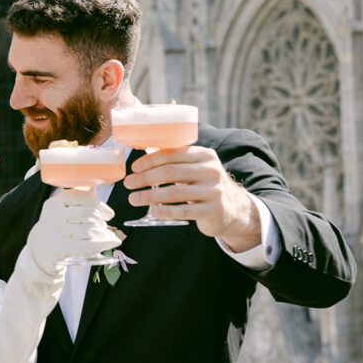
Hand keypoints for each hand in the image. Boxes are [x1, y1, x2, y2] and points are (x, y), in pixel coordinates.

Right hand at [27, 190, 120, 276]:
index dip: (101, 207)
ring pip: (90, 230)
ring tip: (107, 236)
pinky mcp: (60, 248)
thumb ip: (81, 195)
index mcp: (58, 199)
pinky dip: (104, 244)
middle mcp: (55, 213)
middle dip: (101, 222)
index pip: (85, 198)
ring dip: (104, 234)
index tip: (109, 215)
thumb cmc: (58, 223)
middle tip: (104, 227)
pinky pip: (88, 245)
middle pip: (89, 215)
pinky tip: (112, 242)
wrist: (39, 247)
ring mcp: (57, 231)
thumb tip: (101, 181)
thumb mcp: (64, 206)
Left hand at [124, 146, 260, 251]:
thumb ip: (176, 160)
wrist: (234, 209)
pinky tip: (152, 211)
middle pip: (171, 172)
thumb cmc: (205, 185)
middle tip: (128, 183)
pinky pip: (185, 211)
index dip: (150, 160)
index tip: (134, 167)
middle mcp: (211, 171)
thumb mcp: (196, 168)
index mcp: (205, 155)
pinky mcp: (214, 210)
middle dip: (146, 178)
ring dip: (150, 195)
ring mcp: (214, 191)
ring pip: (175, 192)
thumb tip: (145, 151)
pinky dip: (166, 211)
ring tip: (134, 199)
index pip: (173, 154)